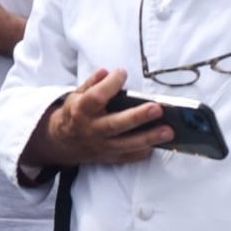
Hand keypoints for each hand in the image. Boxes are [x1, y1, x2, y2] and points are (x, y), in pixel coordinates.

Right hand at [28, 68, 172, 168]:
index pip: (96, 97)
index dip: (109, 85)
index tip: (122, 73)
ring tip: (168, 131)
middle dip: (138, 117)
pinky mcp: (109, 158)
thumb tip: (107, 72)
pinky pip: (128, 157)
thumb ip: (92, 83)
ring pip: (127, 144)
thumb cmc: (74, 114)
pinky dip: (143, 152)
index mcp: (81, 110)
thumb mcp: (76, 95)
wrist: (61, 142)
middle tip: (157, 109)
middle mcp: (92, 129)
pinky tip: (157, 145)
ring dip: (149, 138)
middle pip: (116, 124)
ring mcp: (101, 146)